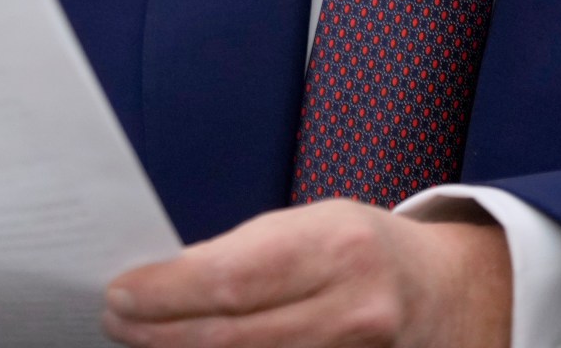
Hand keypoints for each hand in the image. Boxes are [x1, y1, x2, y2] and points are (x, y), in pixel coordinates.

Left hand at [101, 199, 509, 347]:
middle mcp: (352, 311)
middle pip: (232, 337)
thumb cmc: (364, 251)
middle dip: (160, 333)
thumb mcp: (314, 225)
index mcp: (339, 248)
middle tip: (116, 321)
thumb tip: (163, 281)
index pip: (232, 280)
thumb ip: (246, 253)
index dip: (166, 293)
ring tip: (143, 339)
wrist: (445, 296)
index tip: (120, 292)